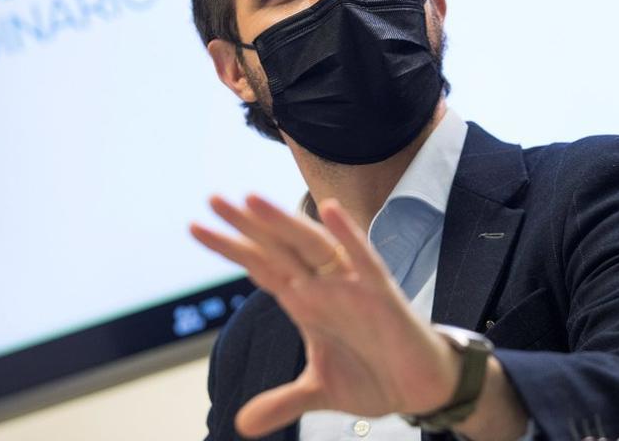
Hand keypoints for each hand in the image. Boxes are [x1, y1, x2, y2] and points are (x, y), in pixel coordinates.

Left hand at [190, 194, 459, 436]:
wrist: (422, 387)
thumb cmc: (375, 373)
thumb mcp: (319, 392)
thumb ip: (282, 402)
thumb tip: (241, 423)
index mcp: (306, 302)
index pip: (261, 267)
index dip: (231, 248)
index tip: (196, 228)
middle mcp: (324, 286)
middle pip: (278, 248)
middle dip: (246, 226)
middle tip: (213, 200)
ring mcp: (352, 286)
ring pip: (313, 246)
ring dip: (284, 223)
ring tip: (252, 201)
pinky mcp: (382, 293)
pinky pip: (364, 259)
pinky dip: (348, 236)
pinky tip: (331, 211)